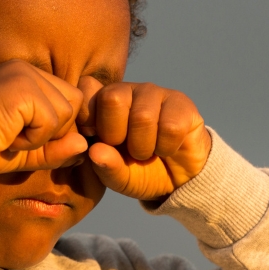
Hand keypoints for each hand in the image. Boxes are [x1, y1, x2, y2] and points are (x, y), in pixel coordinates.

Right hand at [0, 60, 87, 174]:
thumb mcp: (25, 152)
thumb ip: (55, 148)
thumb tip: (84, 145)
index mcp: (24, 77)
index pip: (67, 100)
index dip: (57, 128)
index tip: (27, 141)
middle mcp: (26, 70)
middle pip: (73, 103)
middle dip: (54, 131)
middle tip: (19, 139)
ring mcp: (24, 75)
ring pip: (65, 113)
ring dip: (42, 137)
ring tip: (10, 137)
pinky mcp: (22, 88)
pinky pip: (51, 120)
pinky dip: (33, 139)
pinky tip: (8, 137)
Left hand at [77, 78, 211, 199]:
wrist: (178, 180)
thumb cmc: (140, 171)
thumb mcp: (118, 176)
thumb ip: (105, 166)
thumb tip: (95, 152)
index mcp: (103, 101)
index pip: (86, 88)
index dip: (88, 118)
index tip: (98, 142)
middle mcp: (128, 91)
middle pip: (112, 98)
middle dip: (116, 135)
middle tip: (125, 150)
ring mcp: (156, 93)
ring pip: (143, 116)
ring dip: (144, 147)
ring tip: (148, 153)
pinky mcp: (181, 103)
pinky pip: (170, 127)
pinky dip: (167, 148)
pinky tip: (168, 148)